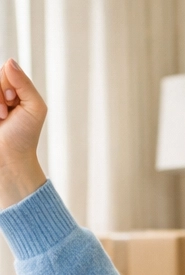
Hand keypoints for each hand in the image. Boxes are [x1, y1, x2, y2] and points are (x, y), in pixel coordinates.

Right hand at [0, 59, 46, 206]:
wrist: (10, 158)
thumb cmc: (25, 135)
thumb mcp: (34, 107)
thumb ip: (25, 84)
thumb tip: (9, 61)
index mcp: (13, 88)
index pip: (5, 70)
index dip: (8, 84)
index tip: (14, 102)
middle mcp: (0, 92)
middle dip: (0, 94)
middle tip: (6, 113)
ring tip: (1, 117)